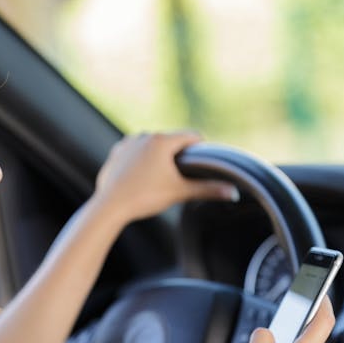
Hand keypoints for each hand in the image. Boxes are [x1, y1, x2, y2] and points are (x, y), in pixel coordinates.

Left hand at [92, 132, 238, 224]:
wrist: (110, 206)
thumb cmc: (145, 197)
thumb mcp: (179, 192)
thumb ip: (207, 189)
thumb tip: (233, 192)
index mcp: (162, 140)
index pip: (192, 137)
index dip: (202, 148)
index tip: (205, 161)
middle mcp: (144, 136)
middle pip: (171, 141)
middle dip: (179, 155)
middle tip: (183, 175)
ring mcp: (128, 144)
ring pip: (152, 147)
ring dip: (159, 158)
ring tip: (161, 178)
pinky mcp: (116, 154)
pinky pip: (135, 155)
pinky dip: (142, 163)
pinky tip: (143, 178)